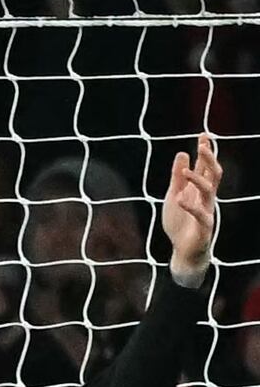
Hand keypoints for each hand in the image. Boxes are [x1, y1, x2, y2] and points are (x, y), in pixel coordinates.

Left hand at [160, 137, 220, 280]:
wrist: (183, 251)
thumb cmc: (180, 222)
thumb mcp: (174, 194)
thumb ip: (177, 176)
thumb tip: (182, 153)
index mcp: (199, 190)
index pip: (205, 167)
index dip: (205, 151)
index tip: (203, 134)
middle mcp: (206, 198)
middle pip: (213, 175)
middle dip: (209, 160)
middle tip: (203, 145)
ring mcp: (207, 211)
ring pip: (210, 192)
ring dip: (199, 180)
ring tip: (187, 171)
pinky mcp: (203, 227)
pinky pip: (201, 215)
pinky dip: (190, 206)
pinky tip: (179, 199)